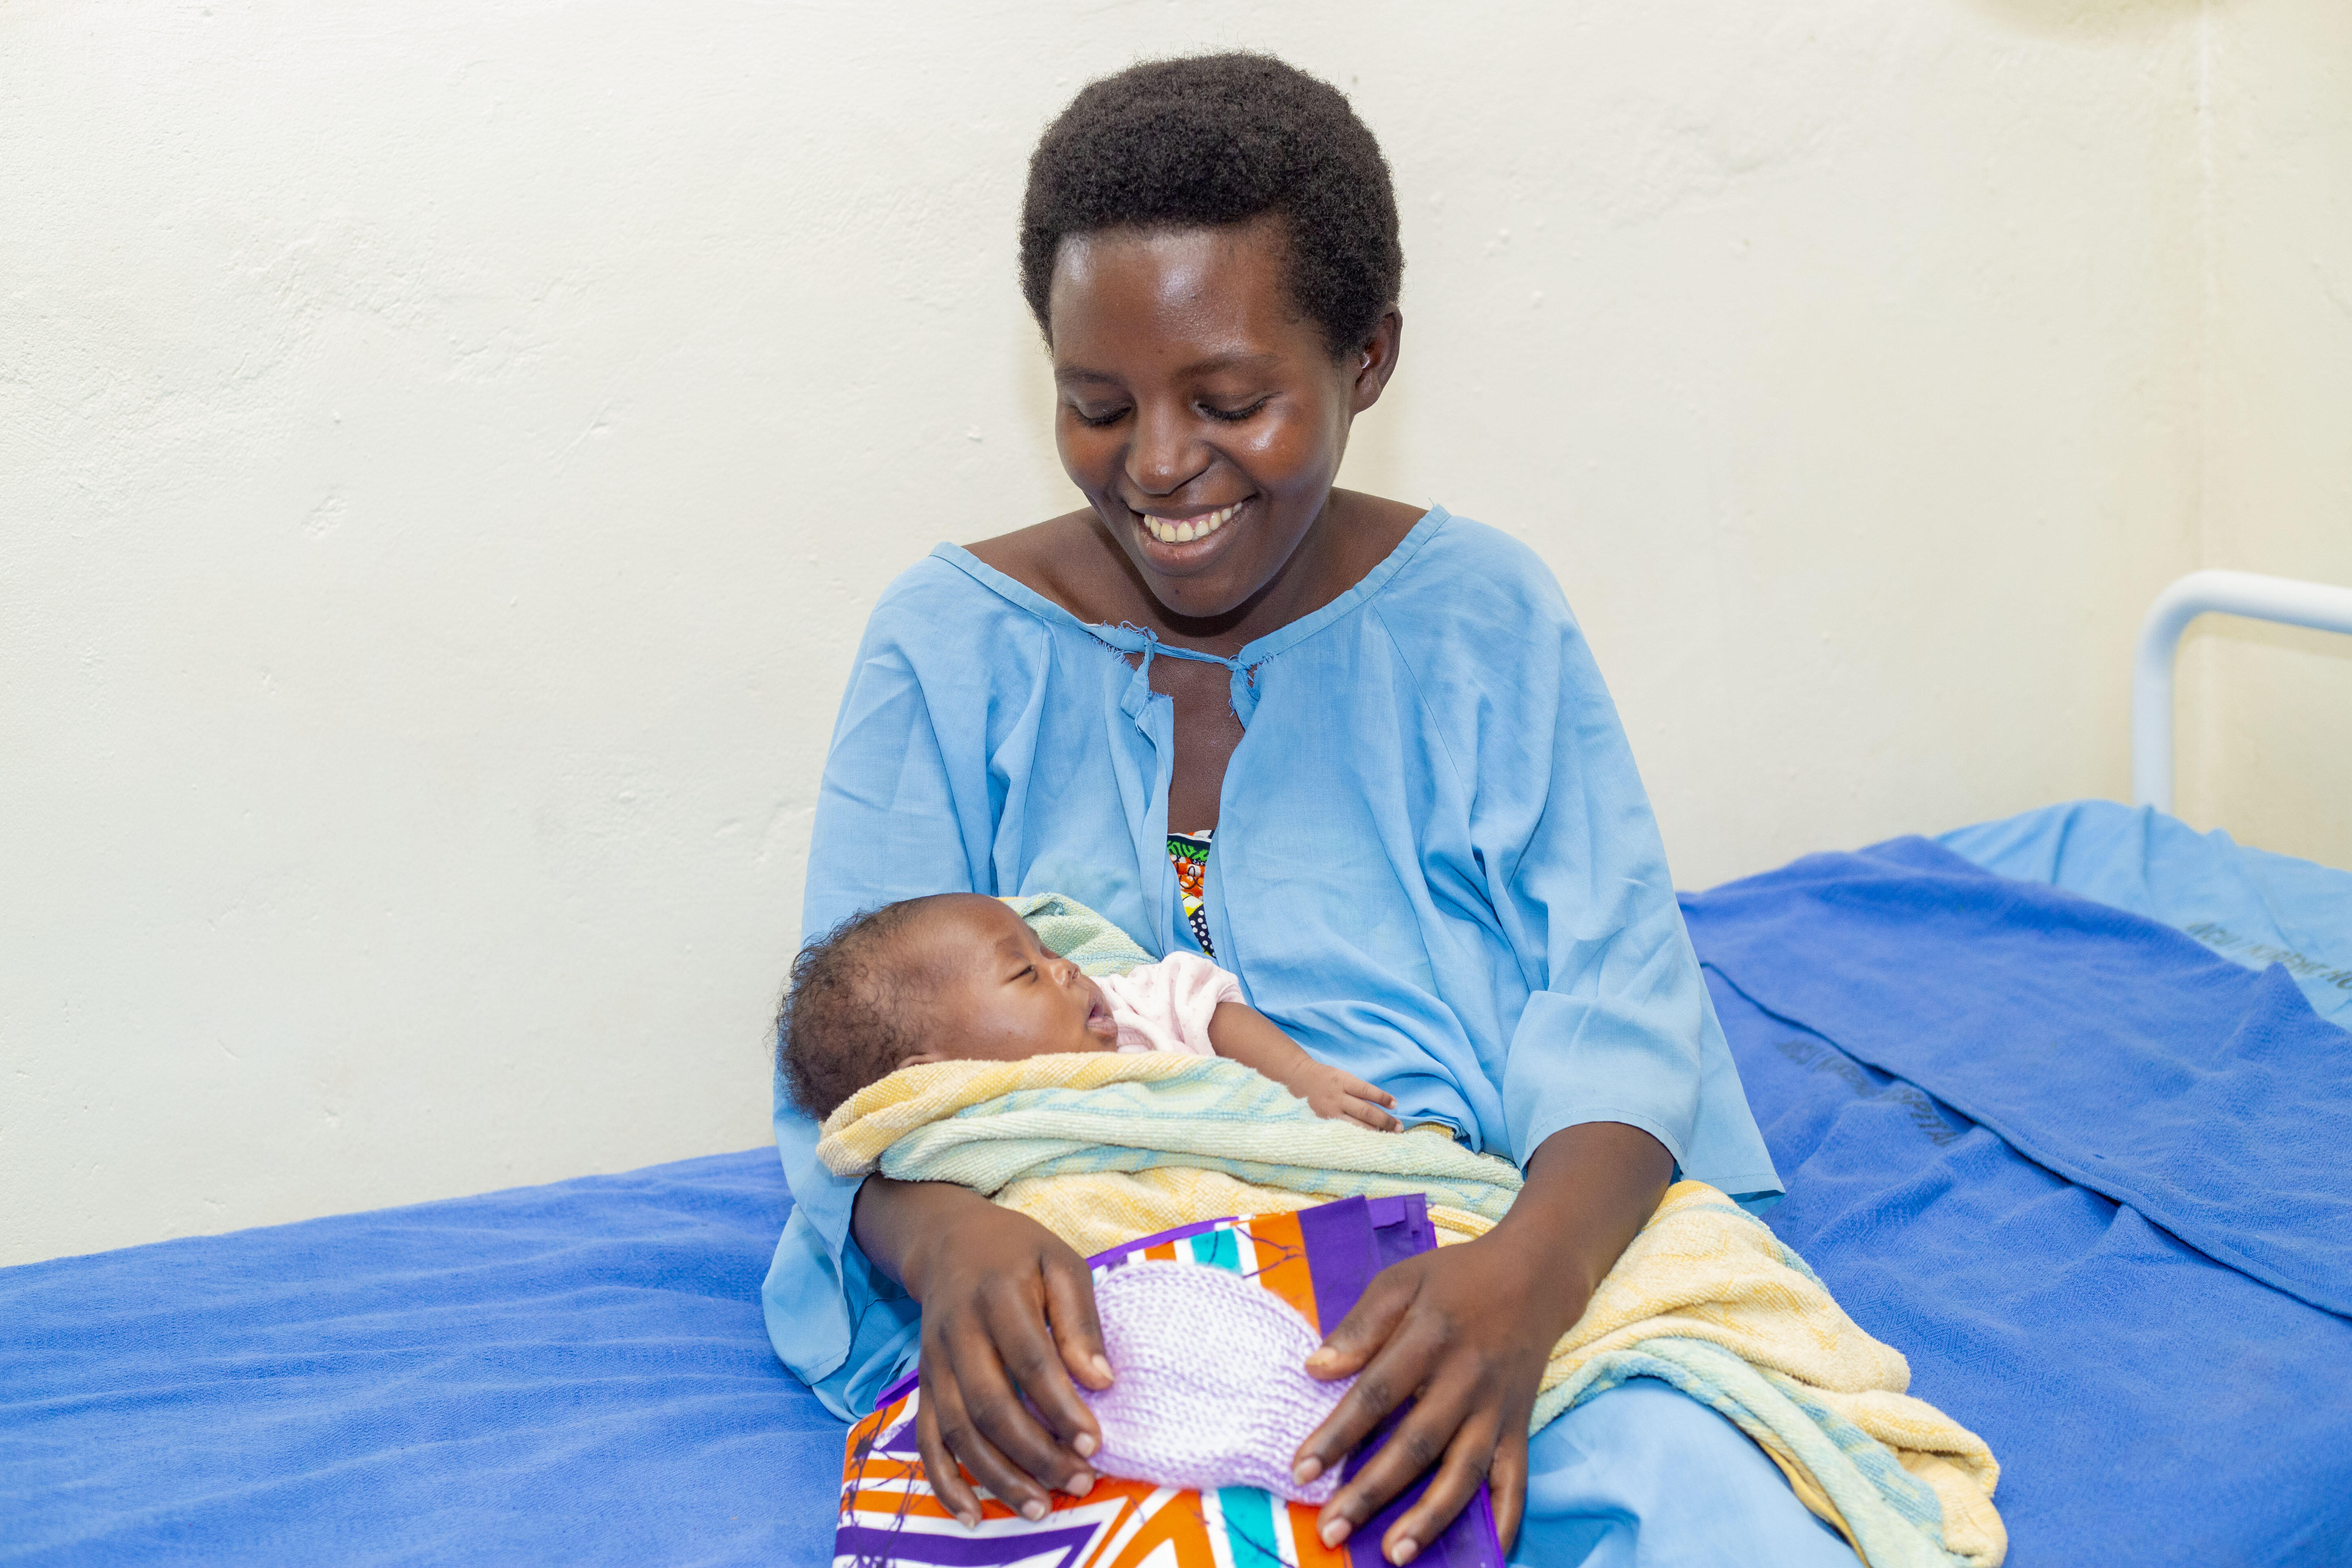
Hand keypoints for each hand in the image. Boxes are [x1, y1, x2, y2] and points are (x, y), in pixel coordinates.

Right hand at [859, 1179, 1112, 1525]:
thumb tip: (1101, 1381)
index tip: (1094, 1444)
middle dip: (1036, 1453)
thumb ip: (1081, 1320)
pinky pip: (926, 1440)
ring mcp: (935, 1362)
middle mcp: (958, 1332)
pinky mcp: (925, 1383)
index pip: (1031, 1360)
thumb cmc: (1018, 1254)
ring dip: (997, 1476)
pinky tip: (971, 1513)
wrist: (949, 1242)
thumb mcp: (1061, 1263)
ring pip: (959, 1431)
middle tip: (1079, 1482)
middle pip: (991, 1405)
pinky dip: (944, 1481)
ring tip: (1040, 1507)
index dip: (1061, 1407)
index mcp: (998, 1296)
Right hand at [1283, 1059, 1401, 1130]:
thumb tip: (1382, 1105)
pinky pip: (1344, 1132)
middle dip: (1384, 1121)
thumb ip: (1358, 1090)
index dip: (1382, 1098)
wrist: (1297, 1079)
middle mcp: (1336, 1097)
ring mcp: (1329, 1112)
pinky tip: (1369, 1142)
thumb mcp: (1342, 1076)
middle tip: (1399, 1128)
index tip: (1395, 1104)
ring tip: (1389, 1136)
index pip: (1366, 1091)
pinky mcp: (1323, 1122)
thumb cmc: (1325, 1078)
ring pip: (1356, 1125)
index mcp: (1342, 1081)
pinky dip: (1358, 1138)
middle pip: (1365, 1111)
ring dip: (1375, 1131)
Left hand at [1290, 1231, 1573, 1561]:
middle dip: (1372, 1491)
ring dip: (1430, 1518)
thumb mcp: (1402, 1281)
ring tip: (1394, 1554)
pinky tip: (1487, 1558)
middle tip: (1332, 1528)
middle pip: (1416, 1444)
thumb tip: (1315, 1368)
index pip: (1375, 1394)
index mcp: (1430, 1338)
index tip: (1301, 1470)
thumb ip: (1360, 1326)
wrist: (1534, 1275)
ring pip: (1464, 1472)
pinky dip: (1505, 1523)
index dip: (1337, 1435)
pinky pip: (1515, 1483)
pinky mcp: (1519, 1428)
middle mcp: (1466, 1379)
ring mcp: (1497, 1409)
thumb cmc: (1456, 1280)